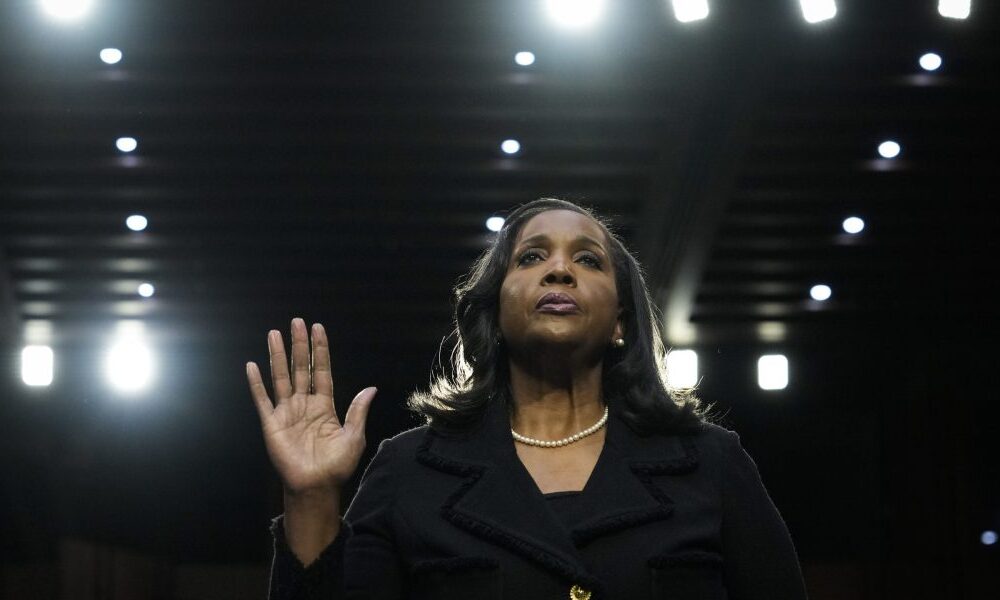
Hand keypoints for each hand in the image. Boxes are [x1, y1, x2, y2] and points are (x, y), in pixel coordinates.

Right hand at [246, 317, 376, 495]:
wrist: (316, 486)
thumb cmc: (337, 465)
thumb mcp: (354, 436)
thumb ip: (357, 411)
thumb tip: (371, 388)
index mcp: (324, 405)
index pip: (321, 370)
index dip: (320, 350)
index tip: (318, 328)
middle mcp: (304, 404)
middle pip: (300, 367)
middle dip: (299, 345)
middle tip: (296, 322)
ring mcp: (287, 412)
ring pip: (281, 377)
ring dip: (277, 355)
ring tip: (274, 333)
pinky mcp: (271, 423)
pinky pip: (262, 399)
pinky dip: (256, 383)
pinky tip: (252, 365)